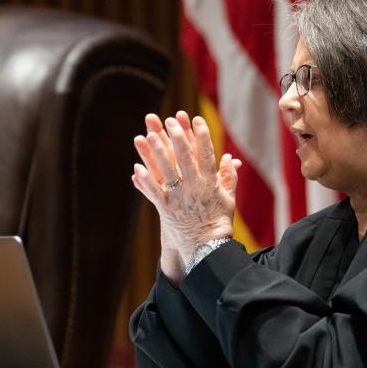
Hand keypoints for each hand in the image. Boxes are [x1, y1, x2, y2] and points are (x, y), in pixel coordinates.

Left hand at [131, 111, 239, 283]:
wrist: (209, 247)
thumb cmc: (220, 222)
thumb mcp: (229, 198)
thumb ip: (229, 177)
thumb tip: (230, 158)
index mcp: (211, 184)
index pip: (207, 154)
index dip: (201, 136)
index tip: (197, 119)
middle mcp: (195, 188)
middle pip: (185, 158)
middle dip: (177, 137)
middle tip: (170, 120)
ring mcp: (180, 198)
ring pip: (167, 171)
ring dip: (157, 152)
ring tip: (149, 135)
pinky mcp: (167, 209)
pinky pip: (154, 192)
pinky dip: (145, 181)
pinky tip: (136, 168)